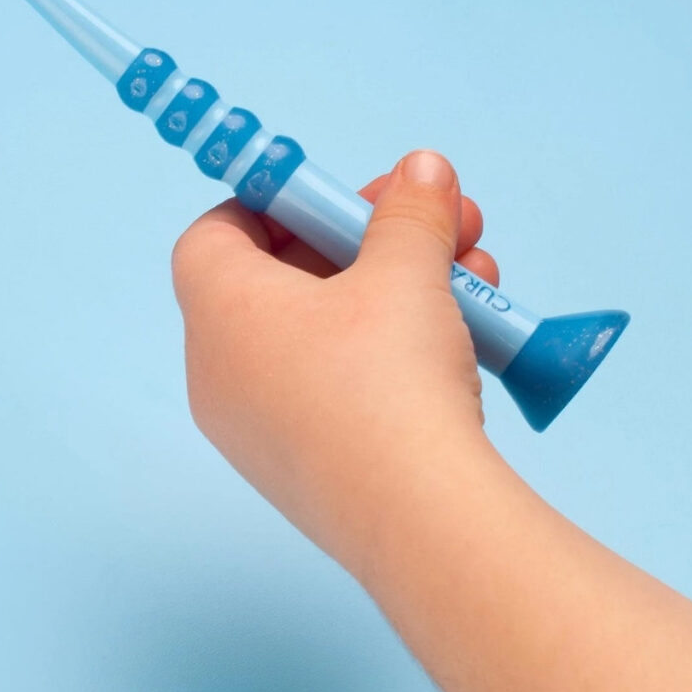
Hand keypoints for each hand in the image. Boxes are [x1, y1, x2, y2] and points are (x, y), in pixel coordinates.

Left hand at [171, 149, 496, 575]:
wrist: (422, 522)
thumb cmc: (389, 377)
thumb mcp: (404, 271)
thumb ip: (409, 211)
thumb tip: (423, 169)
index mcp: (222, 312)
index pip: (216, 234)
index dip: (273, 201)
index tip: (336, 193)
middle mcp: (225, 371)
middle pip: (285, 277)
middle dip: (370, 239)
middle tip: (430, 220)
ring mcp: (263, 427)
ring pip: (328, 331)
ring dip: (401, 289)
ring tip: (475, 274)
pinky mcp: (308, 466)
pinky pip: (341, 385)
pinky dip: (393, 351)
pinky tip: (467, 337)